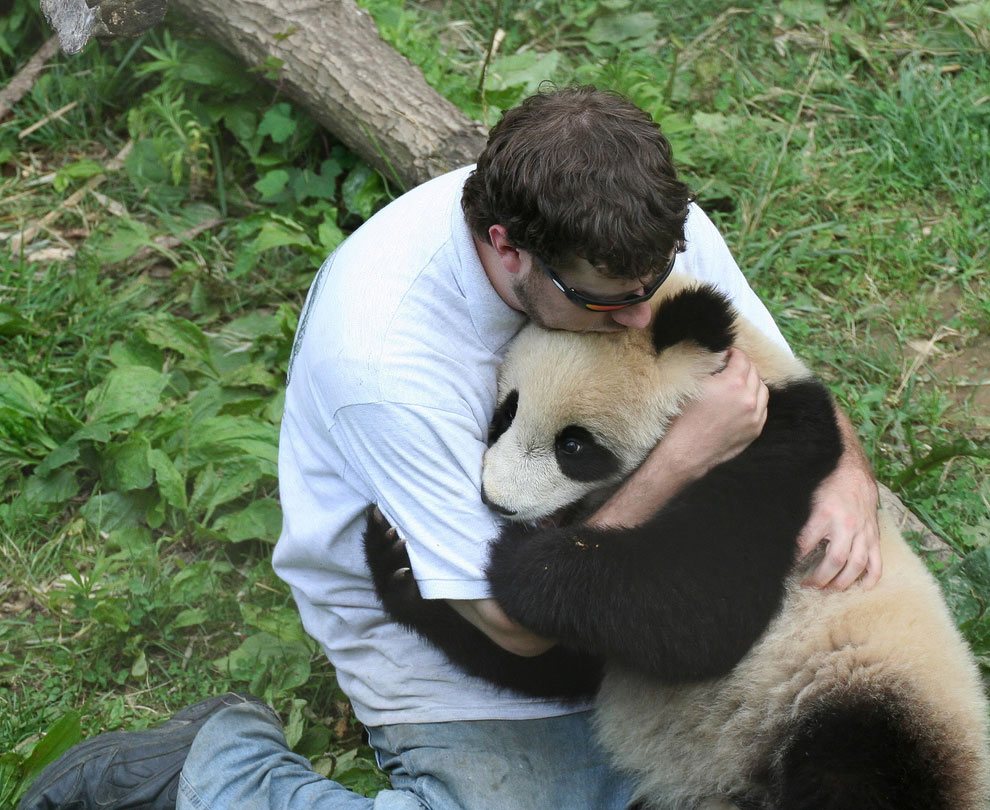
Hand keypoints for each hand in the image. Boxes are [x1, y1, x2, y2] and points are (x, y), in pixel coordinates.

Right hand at [665, 346, 769, 476]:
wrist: (686, 451)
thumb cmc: (684, 418)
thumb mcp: (694, 386)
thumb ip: (711, 368)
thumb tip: (720, 359)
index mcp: (733, 383)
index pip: (742, 359)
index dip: (734, 353)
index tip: (728, 353)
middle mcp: (748, 399)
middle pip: (754, 372)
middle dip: (744, 366)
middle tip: (732, 366)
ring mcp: (754, 416)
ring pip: (762, 390)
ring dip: (753, 382)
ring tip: (740, 383)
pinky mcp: (755, 430)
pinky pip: (762, 409)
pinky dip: (756, 401)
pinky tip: (743, 401)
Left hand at [798, 414, 881, 590]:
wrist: (850, 462)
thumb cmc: (822, 478)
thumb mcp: (804, 494)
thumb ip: (795, 515)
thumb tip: (773, 529)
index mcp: (824, 514)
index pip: (805, 545)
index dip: (794, 560)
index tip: (785, 570)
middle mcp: (846, 524)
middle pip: (835, 561)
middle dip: (820, 578)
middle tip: (807, 586)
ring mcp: (863, 529)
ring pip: (857, 564)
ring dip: (843, 582)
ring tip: (829, 590)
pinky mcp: (874, 531)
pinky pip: (877, 559)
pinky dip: (872, 576)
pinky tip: (863, 587)